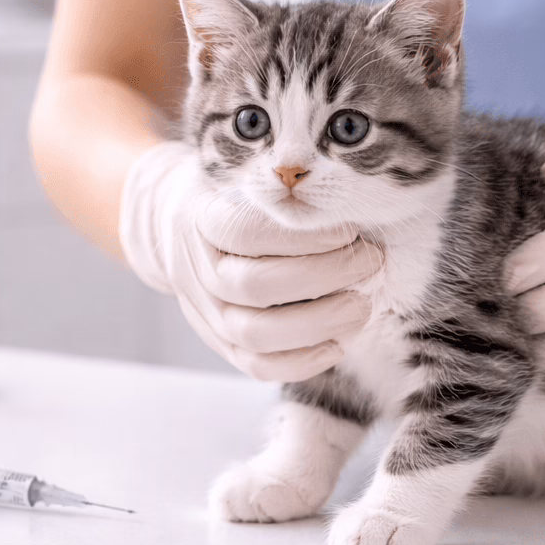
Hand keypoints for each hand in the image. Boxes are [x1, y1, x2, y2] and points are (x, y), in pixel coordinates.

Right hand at [119, 142, 381, 381]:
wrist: (175, 231)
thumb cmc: (229, 198)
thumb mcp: (243, 177)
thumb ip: (281, 192)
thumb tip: (349, 206)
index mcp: (202, 221)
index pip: (248, 233)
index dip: (304, 237)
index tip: (349, 230)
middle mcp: (199, 271)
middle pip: (256, 286)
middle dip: (325, 277)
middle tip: (369, 262)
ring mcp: (206, 313)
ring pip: (257, 334)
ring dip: (319, 324)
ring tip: (361, 306)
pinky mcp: (220, 344)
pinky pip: (257, 367)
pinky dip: (301, 363)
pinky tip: (337, 344)